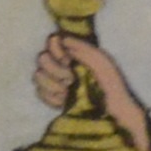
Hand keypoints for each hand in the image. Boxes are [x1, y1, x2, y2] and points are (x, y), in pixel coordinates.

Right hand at [31, 34, 149, 149]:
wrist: (113, 112)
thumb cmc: (111, 84)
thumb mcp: (101, 61)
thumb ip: (82, 48)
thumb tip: (61, 38)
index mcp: (74, 53)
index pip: (52, 41)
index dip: (56, 50)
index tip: (68, 60)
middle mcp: (62, 64)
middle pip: (41, 58)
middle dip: (55, 69)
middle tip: (71, 79)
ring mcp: (55, 80)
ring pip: (37, 75)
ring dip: (53, 84)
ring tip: (68, 91)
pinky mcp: (52, 97)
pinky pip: (40, 93)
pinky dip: (51, 97)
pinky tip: (64, 101)